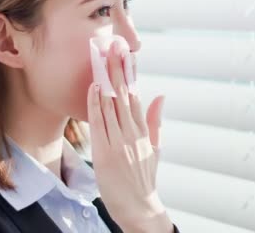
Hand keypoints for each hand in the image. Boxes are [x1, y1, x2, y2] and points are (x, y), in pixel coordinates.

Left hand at [87, 41, 172, 232]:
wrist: (139, 207)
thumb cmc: (143, 178)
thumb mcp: (155, 147)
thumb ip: (155, 121)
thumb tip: (160, 95)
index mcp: (143, 130)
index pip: (135, 94)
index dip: (130, 73)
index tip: (127, 54)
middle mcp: (132, 132)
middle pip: (123, 94)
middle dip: (118, 69)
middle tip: (114, 46)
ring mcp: (119, 142)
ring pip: (111, 104)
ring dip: (106, 80)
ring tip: (103, 58)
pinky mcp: (105, 153)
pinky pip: (99, 123)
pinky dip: (96, 104)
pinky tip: (94, 87)